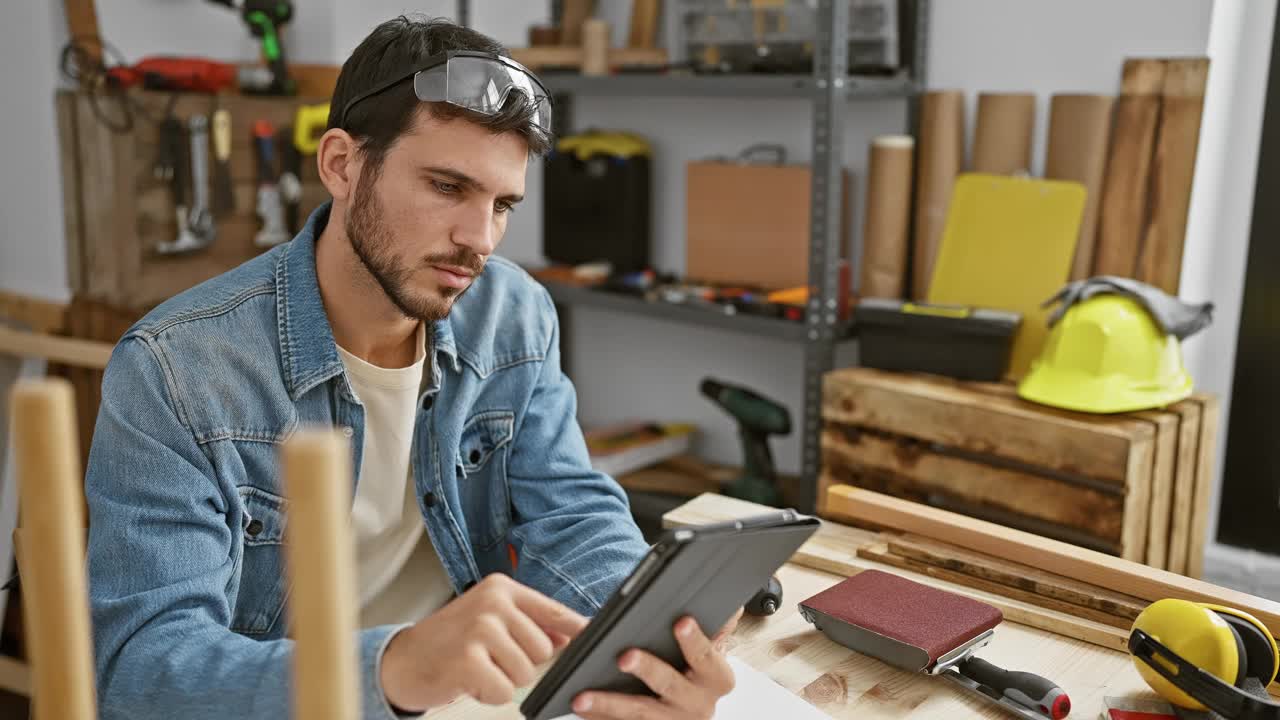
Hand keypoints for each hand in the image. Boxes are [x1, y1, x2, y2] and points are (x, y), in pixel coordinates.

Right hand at [379, 573, 587, 710]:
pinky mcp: (468, 659)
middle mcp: (492, 603)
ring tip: (479, 667)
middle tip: (491, 658)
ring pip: (526, 671)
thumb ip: (529, 622)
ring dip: (505, 679)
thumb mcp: (490, 618)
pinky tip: (470, 680)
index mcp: (502, 588)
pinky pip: (504, 690)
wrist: (403, 660)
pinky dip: (489, 694)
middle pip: (544, 649)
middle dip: (523, 663)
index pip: (554, 611)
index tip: (594, 639)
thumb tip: (573, 634)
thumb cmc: (451, 641)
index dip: (577, 630)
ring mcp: (479, 629)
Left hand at [572, 609, 742, 719]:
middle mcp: (697, 706)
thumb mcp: (710, 653)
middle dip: (647, 669)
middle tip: (625, 656)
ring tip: (583, 695)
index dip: (694, 641)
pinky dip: (599, 719)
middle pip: (670, 686)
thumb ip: (718, 629)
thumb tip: (732, 606)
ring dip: (609, 704)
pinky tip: (580, 708)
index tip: (681, 622)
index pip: (707, 658)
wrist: (690, 715)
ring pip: (640, 714)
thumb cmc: (696, 675)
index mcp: (716, 679)